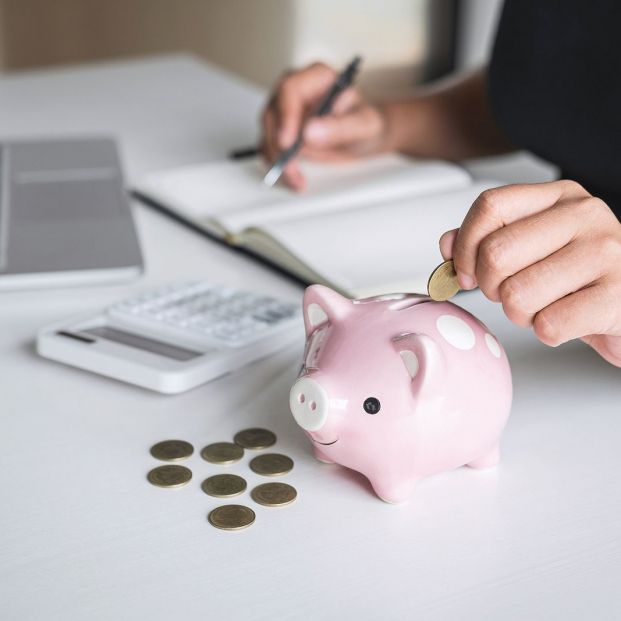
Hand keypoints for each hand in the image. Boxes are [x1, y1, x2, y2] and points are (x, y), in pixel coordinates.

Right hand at [260, 62, 388, 190]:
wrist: (365, 136)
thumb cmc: (367, 123)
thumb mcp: (365, 125)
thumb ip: (341, 127)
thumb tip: (310, 132)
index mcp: (318, 76)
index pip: (290, 89)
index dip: (286, 116)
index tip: (288, 142)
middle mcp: (297, 89)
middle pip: (273, 112)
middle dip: (279, 145)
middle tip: (292, 169)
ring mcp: (286, 109)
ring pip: (268, 132)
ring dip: (277, 158)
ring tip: (297, 179)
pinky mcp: (281, 129)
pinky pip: (269, 146)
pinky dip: (277, 164)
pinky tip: (293, 177)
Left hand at [439, 180, 620, 366]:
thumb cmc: (579, 278)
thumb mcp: (534, 249)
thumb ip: (487, 240)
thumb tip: (448, 245)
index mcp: (559, 197)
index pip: (490, 206)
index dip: (465, 246)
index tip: (465, 272)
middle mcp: (584, 215)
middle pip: (495, 253)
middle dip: (491, 287)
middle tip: (511, 294)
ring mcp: (605, 253)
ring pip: (517, 294)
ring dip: (520, 314)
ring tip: (544, 307)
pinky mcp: (617, 295)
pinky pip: (548, 324)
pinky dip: (547, 333)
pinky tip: (566, 321)